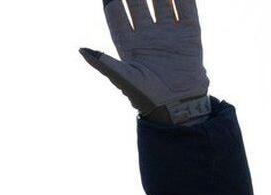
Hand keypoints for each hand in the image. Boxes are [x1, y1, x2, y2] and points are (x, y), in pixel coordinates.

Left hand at [81, 0, 210, 125]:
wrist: (179, 108)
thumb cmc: (147, 97)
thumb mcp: (123, 79)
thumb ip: (103, 63)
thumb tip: (81, 50)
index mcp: (128, 43)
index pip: (117, 14)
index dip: (112, 0)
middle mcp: (147, 35)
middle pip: (138, 2)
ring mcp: (168, 33)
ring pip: (162, 1)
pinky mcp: (189, 35)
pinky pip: (186, 9)